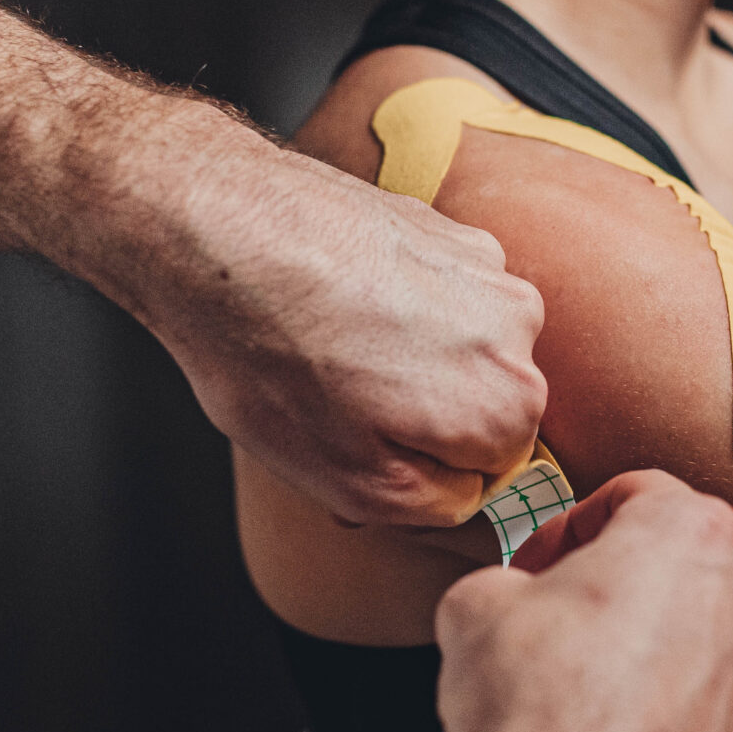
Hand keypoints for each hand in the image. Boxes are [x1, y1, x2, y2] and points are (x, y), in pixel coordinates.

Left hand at [109, 101, 547, 526]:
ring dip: (409, 359)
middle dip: (422, 416)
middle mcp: (517, 326)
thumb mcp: (347, 483)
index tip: (366, 449)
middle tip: (339, 405)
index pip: (494, 472)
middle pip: (485, 405)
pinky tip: (333, 305)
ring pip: (462, 348)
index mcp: (508, 400)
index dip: (423, 472)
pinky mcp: (444, 224)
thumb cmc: (270, 356)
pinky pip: (437, 296)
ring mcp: (483, 264)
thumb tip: (466, 492)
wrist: (214, 231)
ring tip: (330, 350)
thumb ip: (436, 506)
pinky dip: (395, 306)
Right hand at [425, 472, 732, 731]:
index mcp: (691, 538)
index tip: (540, 565)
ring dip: (655, 676)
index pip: (639, 498)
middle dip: (625, 600)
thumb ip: (510, 585)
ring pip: (710, 665)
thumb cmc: (528, 714)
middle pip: (687, 580)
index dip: (575, 527)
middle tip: (559, 634)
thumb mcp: (476, 606)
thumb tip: (510, 603)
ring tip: (581, 716)